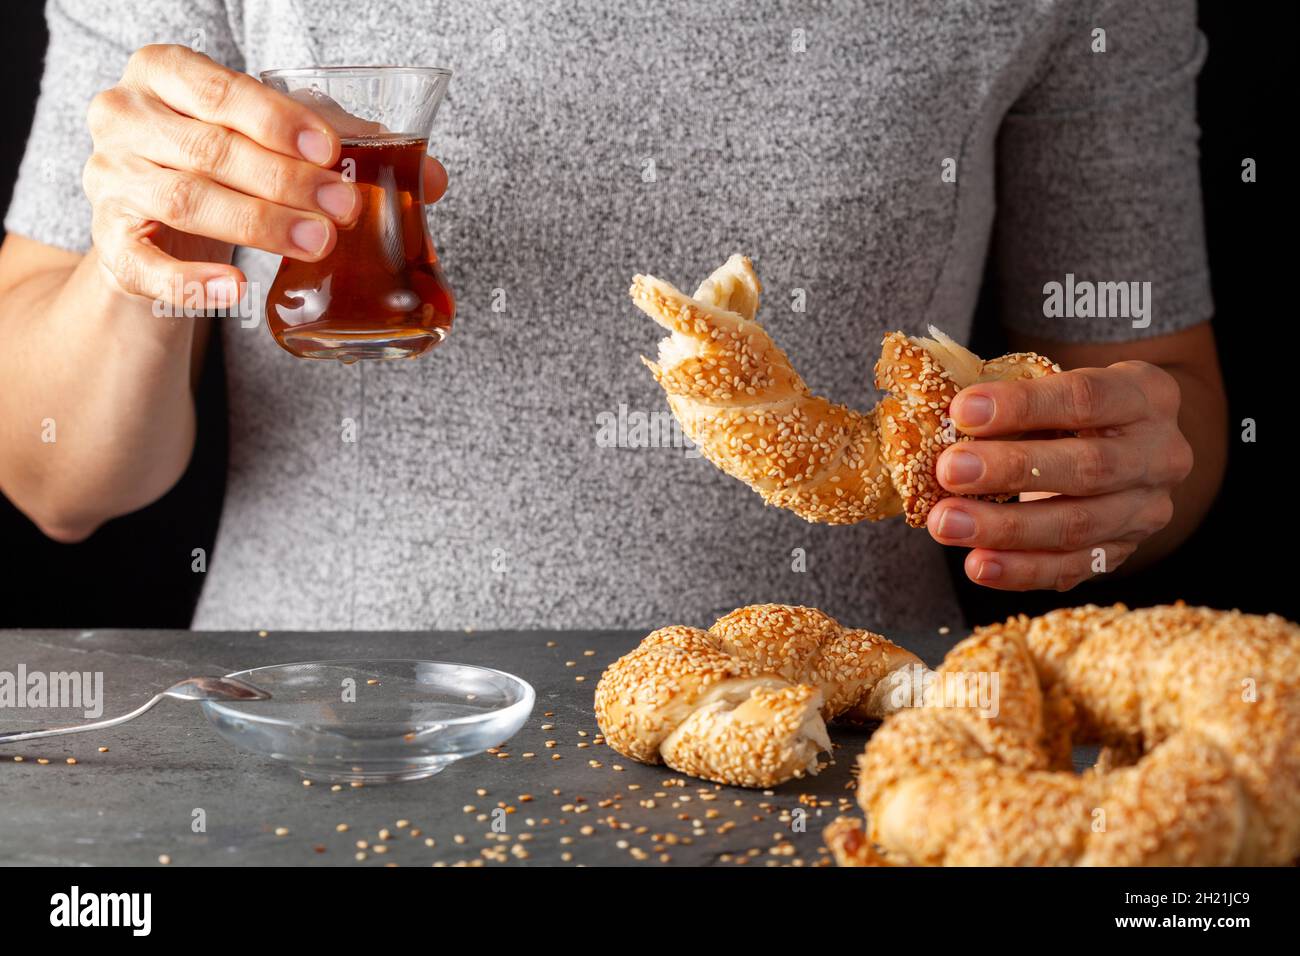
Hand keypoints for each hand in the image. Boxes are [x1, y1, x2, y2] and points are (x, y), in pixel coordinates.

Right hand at [83, 44, 448, 308]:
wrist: (157, 219)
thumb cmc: (225, 162)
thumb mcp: (273, 139)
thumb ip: (344, 145)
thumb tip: (432, 178)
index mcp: (163, 73)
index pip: (219, 89)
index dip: (277, 120)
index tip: (330, 150)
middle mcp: (125, 118)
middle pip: (209, 149)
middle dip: (284, 180)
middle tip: (342, 209)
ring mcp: (110, 181)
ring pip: (184, 200)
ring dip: (258, 224)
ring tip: (316, 242)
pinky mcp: (111, 244)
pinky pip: (145, 264)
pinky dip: (192, 282)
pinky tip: (237, 290)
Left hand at [926, 361, 1193, 590]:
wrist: (1125, 448)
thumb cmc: (1072, 409)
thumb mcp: (1057, 386)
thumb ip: (1012, 400)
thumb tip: (938, 419)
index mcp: (1146, 395)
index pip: (1086, 397)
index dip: (1023, 405)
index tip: (961, 410)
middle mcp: (1160, 455)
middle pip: (1088, 467)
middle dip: (1011, 470)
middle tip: (948, 471)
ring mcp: (1145, 510)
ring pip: (1077, 526)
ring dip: (1005, 529)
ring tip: (946, 524)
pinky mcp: (1121, 552)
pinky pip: (1070, 568)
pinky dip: (1020, 570)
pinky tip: (978, 564)